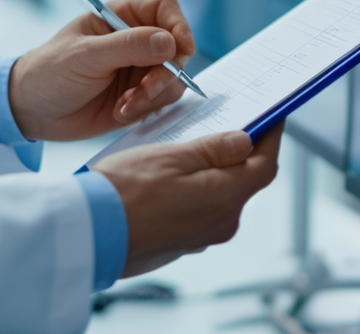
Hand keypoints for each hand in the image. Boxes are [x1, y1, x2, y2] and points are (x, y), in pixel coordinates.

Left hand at [8, 0, 196, 140]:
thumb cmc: (50, 72)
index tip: (180, 50)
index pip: (164, 8)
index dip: (178, 25)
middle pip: (177, 46)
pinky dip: (148, 108)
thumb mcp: (86, 56)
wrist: (32, 111)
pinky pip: (163, 99)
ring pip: (174, 76)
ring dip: (155, 94)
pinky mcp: (140, 95)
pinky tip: (121, 112)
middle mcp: (136, 40)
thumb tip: (169, 42)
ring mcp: (139, 68)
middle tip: (145, 90)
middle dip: (166, 71)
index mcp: (121, 16)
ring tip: (126, 105)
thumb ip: (128, 47)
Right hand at [93, 125, 282, 276]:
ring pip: (220, 194)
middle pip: (244, 180)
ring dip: (215, 169)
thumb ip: (213, 150)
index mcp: (224, 200)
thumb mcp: (171, 157)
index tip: (273, 117)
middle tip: (231, 121)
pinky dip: (197, 188)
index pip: (265, 165)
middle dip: (242, 151)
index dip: (272, 138)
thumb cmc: (122, 194)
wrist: (86, 236)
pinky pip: (200, 209)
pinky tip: (174, 172)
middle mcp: (219, 224)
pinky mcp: (180, 243)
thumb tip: (245, 142)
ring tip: (195, 143)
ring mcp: (200, 237)